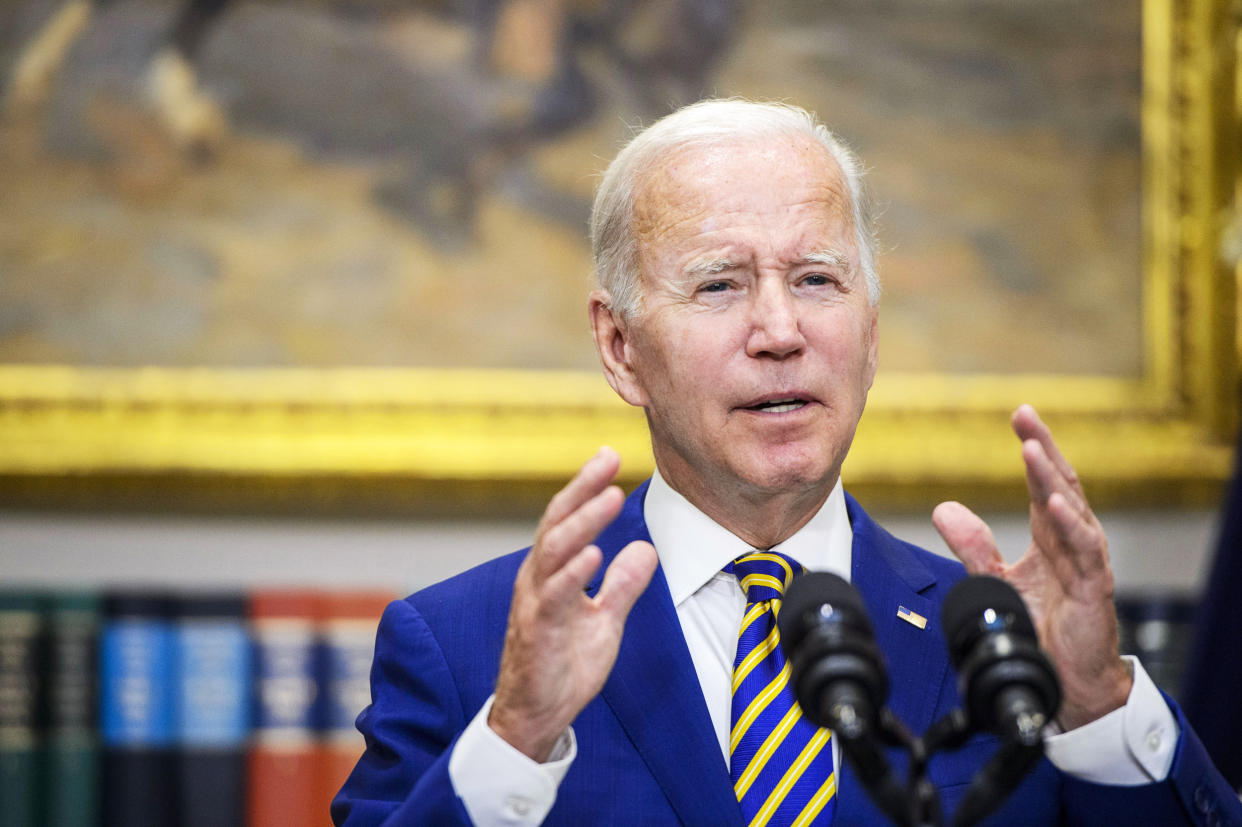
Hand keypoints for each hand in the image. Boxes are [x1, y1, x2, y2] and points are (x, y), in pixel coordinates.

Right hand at [489, 447, 658, 760]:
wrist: (536, 716)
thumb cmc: (563, 664)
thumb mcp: (604, 620)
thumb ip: (622, 585)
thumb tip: (644, 548)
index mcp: (552, 572)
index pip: (567, 518)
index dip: (586, 486)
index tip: (610, 455)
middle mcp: (537, 578)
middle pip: (556, 522)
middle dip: (582, 488)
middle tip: (608, 458)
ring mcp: (535, 603)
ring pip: (553, 550)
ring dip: (583, 521)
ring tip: (610, 496)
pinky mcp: (538, 631)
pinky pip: (554, 596)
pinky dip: (573, 572)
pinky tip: (595, 553)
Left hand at [932, 405, 1131, 730]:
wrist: (1066, 681)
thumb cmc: (1042, 627)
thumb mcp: (997, 581)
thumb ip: (973, 546)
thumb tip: (943, 509)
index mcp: (1050, 535)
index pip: (1042, 482)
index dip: (1033, 448)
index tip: (1019, 415)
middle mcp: (1071, 542)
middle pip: (1060, 484)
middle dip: (1043, 448)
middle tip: (1026, 416)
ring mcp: (1086, 562)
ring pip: (1072, 510)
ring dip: (1051, 478)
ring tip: (1032, 450)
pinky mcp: (1093, 587)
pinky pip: (1085, 550)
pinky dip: (1070, 524)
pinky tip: (1054, 504)